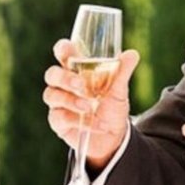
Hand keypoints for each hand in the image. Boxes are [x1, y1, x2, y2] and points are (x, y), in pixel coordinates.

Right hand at [42, 41, 139, 167]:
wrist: (113, 135)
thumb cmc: (111, 107)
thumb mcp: (120, 89)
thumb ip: (123, 71)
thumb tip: (132, 54)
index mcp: (76, 70)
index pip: (63, 54)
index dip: (62, 49)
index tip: (68, 50)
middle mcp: (63, 85)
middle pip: (52, 74)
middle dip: (65, 78)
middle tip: (81, 85)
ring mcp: (58, 103)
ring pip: (52, 96)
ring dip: (71, 101)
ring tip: (89, 107)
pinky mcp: (57, 122)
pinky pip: (61, 118)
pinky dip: (80, 121)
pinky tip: (97, 124)